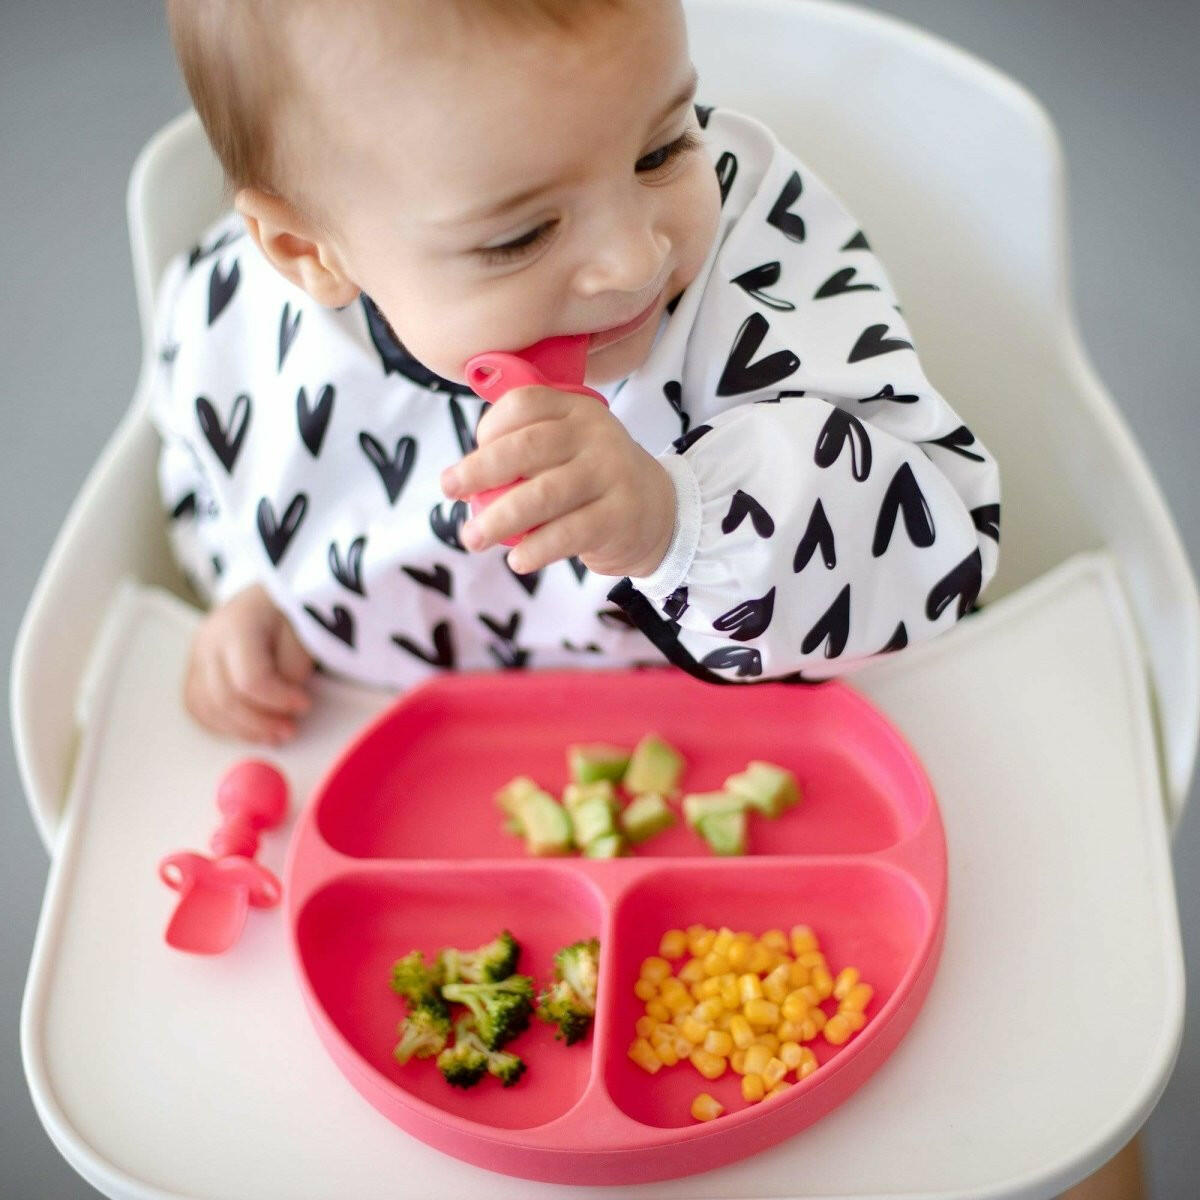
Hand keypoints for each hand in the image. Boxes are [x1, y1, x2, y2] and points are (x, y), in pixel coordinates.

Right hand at [183, 583, 314, 743]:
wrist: (265, 596)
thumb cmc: (287, 611)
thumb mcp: (303, 629)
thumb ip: (293, 668)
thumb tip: (283, 706)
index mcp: (237, 625)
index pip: (250, 679)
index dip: (278, 700)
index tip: (304, 704)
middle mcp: (208, 641)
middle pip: (225, 698)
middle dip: (260, 722)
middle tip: (290, 730)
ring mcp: (196, 656)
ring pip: (207, 708)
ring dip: (242, 729)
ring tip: (274, 734)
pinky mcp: (194, 671)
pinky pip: (198, 707)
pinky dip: (223, 725)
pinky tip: (249, 729)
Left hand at [439, 386, 675, 577]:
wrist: (657, 511)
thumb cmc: (592, 480)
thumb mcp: (568, 449)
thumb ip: (524, 451)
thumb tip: (463, 477)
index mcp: (575, 410)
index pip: (525, 404)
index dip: (488, 426)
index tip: (470, 456)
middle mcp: (595, 435)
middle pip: (528, 446)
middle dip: (480, 470)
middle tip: (450, 490)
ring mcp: (611, 473)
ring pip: (545, 494)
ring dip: (500, 518)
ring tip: (473, 538)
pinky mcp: (620, 515)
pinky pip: (570, 532)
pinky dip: (538, 548)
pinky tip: (518, 560)